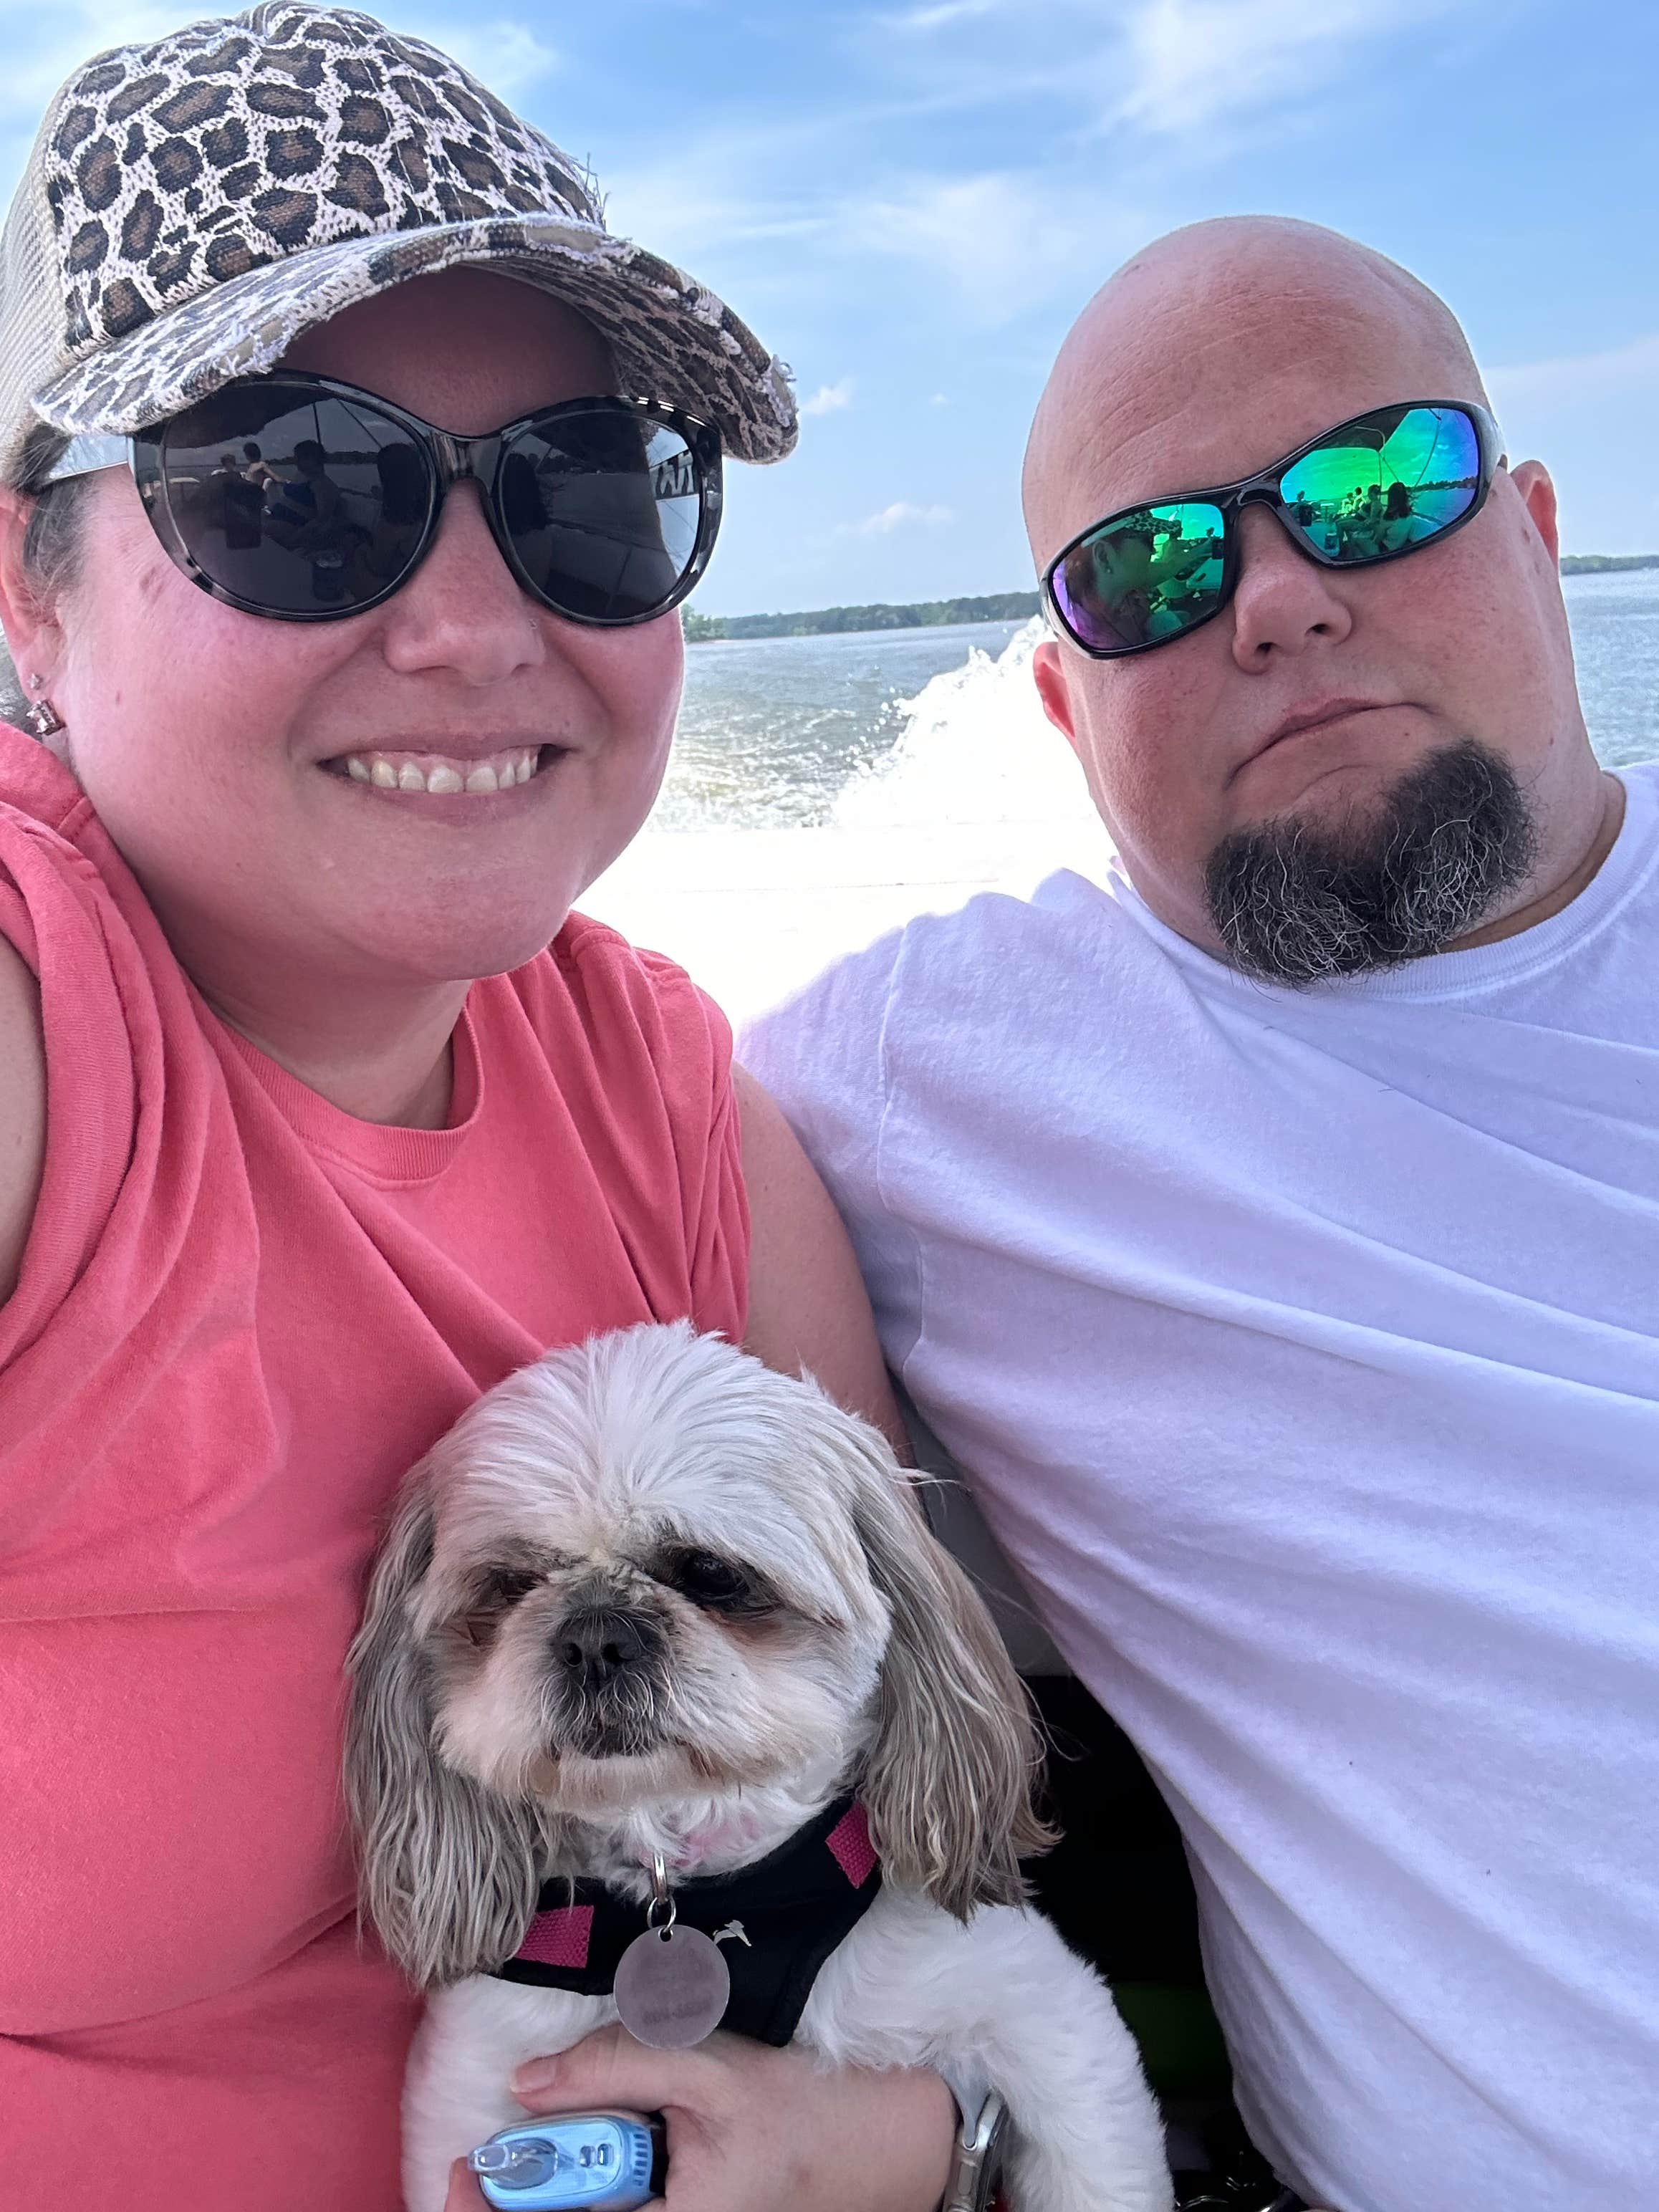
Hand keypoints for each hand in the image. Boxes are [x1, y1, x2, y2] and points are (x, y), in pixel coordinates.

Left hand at [452, 2023, 957, 2211]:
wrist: (897, 2139)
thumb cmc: (813, 2108)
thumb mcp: (711, 2071)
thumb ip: (617, 2068)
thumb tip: (527, 2083)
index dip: (493, 2211)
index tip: (462, 2168)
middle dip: (524, 2197)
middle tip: (492, 2151)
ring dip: (564, 2190)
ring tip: (548, 2147)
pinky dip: (594, 2191)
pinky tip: (591, 2155)